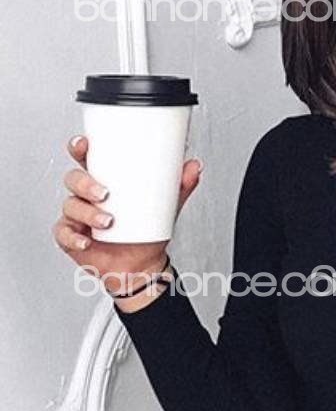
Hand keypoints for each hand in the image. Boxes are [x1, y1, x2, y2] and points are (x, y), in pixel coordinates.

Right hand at [52, 134, 202, 291]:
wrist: (142, 265)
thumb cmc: (147, 232)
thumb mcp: (167, 207)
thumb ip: (180, 186)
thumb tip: (195, 165)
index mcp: (104, 180)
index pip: (86, 158)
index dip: (79, 148)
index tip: (83, 144)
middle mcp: (86, 195)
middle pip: (74, 179)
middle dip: (85, 183)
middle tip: (105, 193)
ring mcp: (77, 216)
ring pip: (72, 206)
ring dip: (87, 213)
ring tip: (108, 221)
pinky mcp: (71, 237)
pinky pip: (64, 233)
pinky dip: (74, 237)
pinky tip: (87, 240)